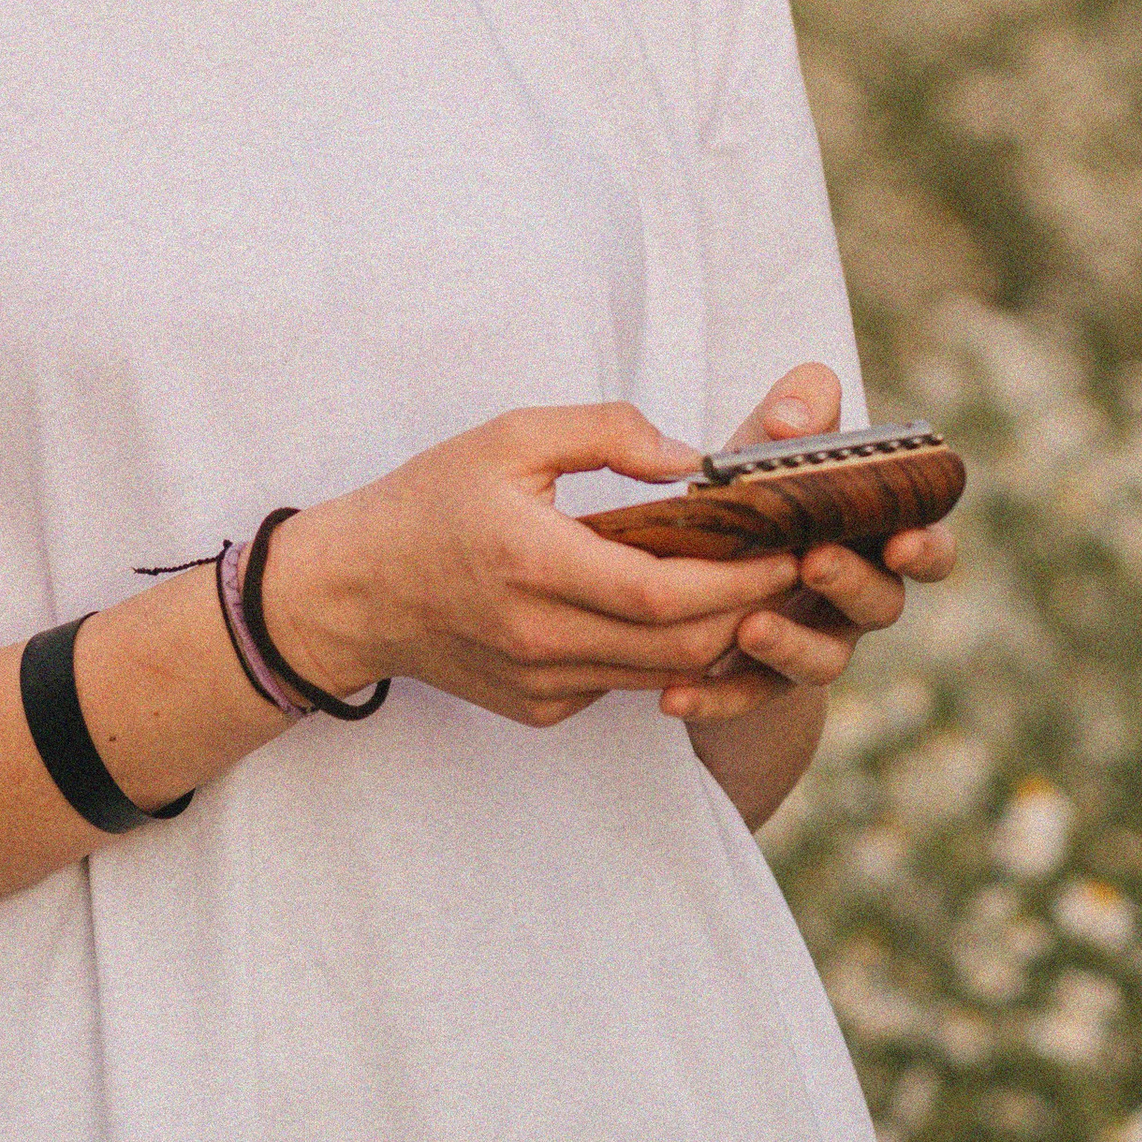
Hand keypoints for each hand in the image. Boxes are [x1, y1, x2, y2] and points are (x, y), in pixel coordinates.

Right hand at [259, 404, 807, 728]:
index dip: (739, 578)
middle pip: (681, 645)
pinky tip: (673, 612)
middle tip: (787, 567)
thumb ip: (604, 433)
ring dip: (714, 636)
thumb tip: (689, 459)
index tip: (785, 548)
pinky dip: (660, 653)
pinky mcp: (540, 708)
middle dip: (748, 609)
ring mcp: (541, 683)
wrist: (353, 590)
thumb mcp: (508, 437)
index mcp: (533, 562)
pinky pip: (623, 685)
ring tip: (749, 586)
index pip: (665, 592)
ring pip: (662, 674)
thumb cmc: (430, 501)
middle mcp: (541, 637)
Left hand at [655, 363, 957, 728]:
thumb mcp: (771, 447)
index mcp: (874, 536)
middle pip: (880, 602)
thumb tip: (792, 421)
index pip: (929, 545)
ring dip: (790, 645)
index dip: (927, 547)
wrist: (708, 570)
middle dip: (851, 581)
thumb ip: (795, 414)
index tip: (904, 538)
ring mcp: (815, 644)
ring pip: (823, 660)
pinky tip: (675, 696)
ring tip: (749, 627)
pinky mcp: (764, 684)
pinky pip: (748, 699)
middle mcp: (857, 597)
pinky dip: (716, 700)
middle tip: (815, 561)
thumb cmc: (757, 494)